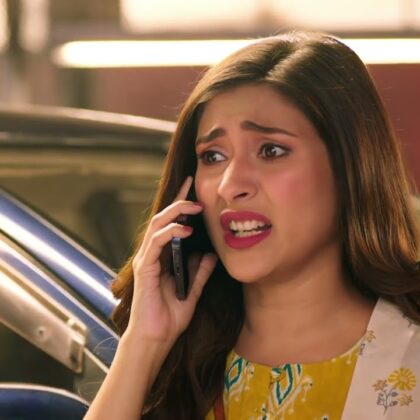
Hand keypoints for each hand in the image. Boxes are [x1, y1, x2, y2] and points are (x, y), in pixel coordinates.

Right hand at [126, 176, 217, 345]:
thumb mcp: (193, 291)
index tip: (194, 189)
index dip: (180, 205)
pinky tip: (186, 229)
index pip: (171, 224)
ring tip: (194, 204)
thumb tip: (210, 255)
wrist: (155, 340)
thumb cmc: (170, 318)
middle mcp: (153, 255)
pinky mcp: (144, 268)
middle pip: (163, 218)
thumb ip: (200, 273)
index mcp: (163, 258)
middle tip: (193, 186)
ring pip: (157, 225)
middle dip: (178, 199)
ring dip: (175, 211)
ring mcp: (147, 260)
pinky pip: (155, 243)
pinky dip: (170, 233)